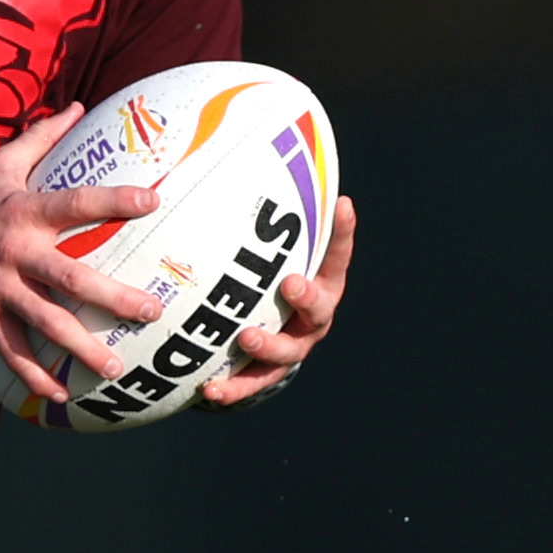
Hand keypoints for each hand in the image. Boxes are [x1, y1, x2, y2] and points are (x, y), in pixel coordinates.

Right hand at [0, 107, 163, 405]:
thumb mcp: (0, 164)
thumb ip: (42, 137)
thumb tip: (76, 106)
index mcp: (23, 211)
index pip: (76, 203)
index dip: (114, 200)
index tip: (153, 200)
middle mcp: (15, 251)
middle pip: (70, 277)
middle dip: (113, 297)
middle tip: (150, 310)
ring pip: (45, 322)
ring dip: (82, 348)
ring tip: (115, 368)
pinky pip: (12, 350)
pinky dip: (35, 375)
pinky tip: (61, 395)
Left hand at [197, 195, 356, 410]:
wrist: (260, 339)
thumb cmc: (263, 281)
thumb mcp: (269, 255)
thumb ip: (260, 225)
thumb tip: (224, 164)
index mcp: (320, 282)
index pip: (336, 254)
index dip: (343, 231)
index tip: (342, 204)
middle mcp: (313, 316)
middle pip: (320, 307)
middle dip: (307, 295)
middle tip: (291, 283)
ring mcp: (294, 347)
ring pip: (288, 351)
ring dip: (268, 345)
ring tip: (246, 337)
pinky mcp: (268, 375)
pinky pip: (252, 383)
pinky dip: (232, 387)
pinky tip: (209, 388)